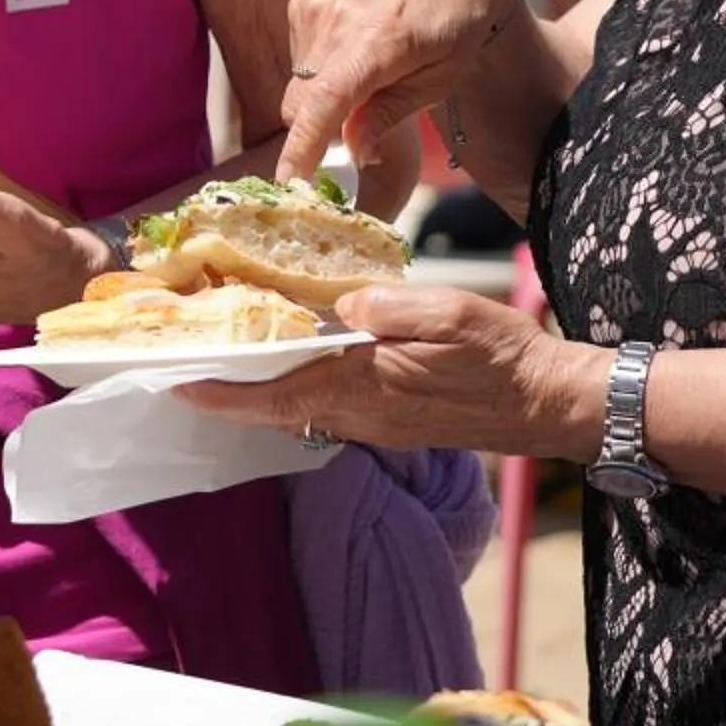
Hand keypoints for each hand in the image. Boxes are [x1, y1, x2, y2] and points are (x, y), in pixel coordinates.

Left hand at [179, 284, 604, 459]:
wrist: (549, 401)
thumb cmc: (501, 354)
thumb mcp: (447, 313)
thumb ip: (388, 306)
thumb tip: (341, 302)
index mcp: (364, 388)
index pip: (276, 397)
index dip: (223, 394)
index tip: (177, 385)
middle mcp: (361, 414)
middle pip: (277, 405)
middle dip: (229, 389)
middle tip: (186, 361)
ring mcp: (377, 422)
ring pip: (301, 407)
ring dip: (261, 386)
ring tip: (225, 353)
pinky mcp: (392, 420)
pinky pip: (329, 405)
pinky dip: (297, 385)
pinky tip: (293, 356)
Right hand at [281, 0, 518, 178]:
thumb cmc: (452, 32)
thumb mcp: (437, 84)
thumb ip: (388, 116)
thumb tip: (355, 154)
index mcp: (379, 40)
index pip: (326, 99)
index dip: (303, 145)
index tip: (289, 183)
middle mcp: (339, 18)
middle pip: (303, 102)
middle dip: (320, 130)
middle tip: (358, 134)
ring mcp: (317, 6)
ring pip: (298, 86)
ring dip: (321, 101)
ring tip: (367, 80)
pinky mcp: (304, 3)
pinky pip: (297, 61)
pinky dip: (318, 74)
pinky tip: (352, 56)